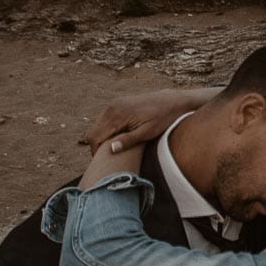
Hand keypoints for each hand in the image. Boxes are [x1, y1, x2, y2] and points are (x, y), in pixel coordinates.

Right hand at [82, 86, 221, 154]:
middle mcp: (111, 107)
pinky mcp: (117, 104)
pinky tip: (118, 140)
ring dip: (102, 139)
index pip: (95, 137)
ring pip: (97, 127)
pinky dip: (107, 131)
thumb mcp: (147, 133)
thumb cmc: (162, 119)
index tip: (104, 164)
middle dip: (98, 147)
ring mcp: (113, 104)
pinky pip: (104, 121)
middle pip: (93, 132)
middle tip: (108, 161)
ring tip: (114, 152)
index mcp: (117, 114)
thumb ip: (128, 140)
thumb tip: (111, 149)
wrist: (172, 101)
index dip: (97, 153)